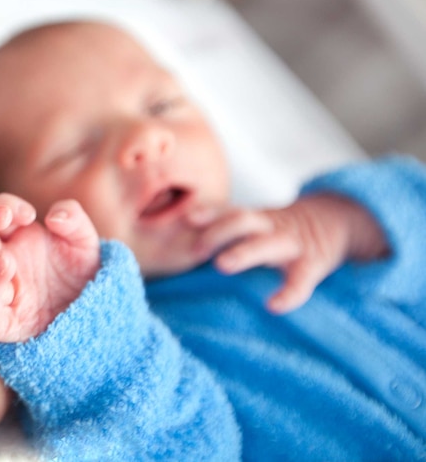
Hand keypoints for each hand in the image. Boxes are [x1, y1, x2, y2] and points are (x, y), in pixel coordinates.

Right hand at [0, 194, 99, 341]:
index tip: (29, 214)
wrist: (95, 308)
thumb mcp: (84, 240)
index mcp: (13, 236)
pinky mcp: (8, 324)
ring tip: (6, 262)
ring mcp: (0, 292)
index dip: (5, 205)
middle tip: (3, 216)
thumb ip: (74, 220)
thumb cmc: (81, 270)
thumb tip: (54, 216)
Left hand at [191, 194, 386, 313]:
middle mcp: (271, 226)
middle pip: (244, 220)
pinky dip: (289, 294)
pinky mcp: (313, 265)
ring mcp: (292, 244)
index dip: (208, 213)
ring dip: (244, 252)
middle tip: (195, 250)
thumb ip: (226, 228)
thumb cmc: (280, 229)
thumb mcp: (256, 222)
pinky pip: (301, 281)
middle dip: (218, 232)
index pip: (228, 211)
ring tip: (222, 265)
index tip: (187, 219)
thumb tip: (181, 238)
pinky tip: (273, 306)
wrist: (336, 221)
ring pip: (268, 243)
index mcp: (255, 218)